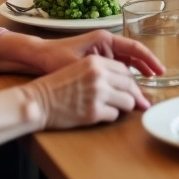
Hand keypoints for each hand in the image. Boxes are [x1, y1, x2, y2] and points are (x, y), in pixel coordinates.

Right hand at [21, 53, 153, 129]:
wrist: (37, 101)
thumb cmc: (56, 86)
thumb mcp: (79, 68)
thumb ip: (101, 72)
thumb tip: (126, 83)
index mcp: (95, 62)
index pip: (125, 69)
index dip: (132, 80)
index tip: (136, 88)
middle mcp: (99, 75)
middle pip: (130, 85)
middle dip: (136, 95)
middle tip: (141, 103)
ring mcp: (98, 94)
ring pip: (127, 101)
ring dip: (125, 106)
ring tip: (117, 109)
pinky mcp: (94, 112)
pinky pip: (114, 115)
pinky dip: (111, 116)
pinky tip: (101, 115)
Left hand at [32, 29, 164, 77]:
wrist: (40, 56)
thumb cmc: (56, 57)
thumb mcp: (79, 65)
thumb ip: (100, 73)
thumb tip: (121, 85)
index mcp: (104, 39)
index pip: (133, 48)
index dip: (149, 59)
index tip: (159, 70)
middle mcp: (106, 44)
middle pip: (133, 55)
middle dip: (146, 68)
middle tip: (158, 81)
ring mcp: (103, 52)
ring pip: (127, 62)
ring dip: (138, 73)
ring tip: (148, 87)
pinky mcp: (99, 61)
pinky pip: (118, 67)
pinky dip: (126, 76)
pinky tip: (132, 87)